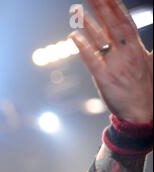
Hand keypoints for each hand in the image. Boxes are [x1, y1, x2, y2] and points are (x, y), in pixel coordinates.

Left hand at [69, 0, 152, 122]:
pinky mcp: (104, 78)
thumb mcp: (152, 63)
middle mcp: (126, 53)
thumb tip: (136, 37)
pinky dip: (82, 47)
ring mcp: (115, 65)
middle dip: (102, 8)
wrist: (144, 113)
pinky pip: (91, 59)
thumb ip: (142, 48)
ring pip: (100, 39)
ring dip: (88, 24)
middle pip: (112, 25)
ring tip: (77, 11)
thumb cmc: (147, 89)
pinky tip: (73, 37)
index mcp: (138, 49)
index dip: (115, 7)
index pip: (125, 22)